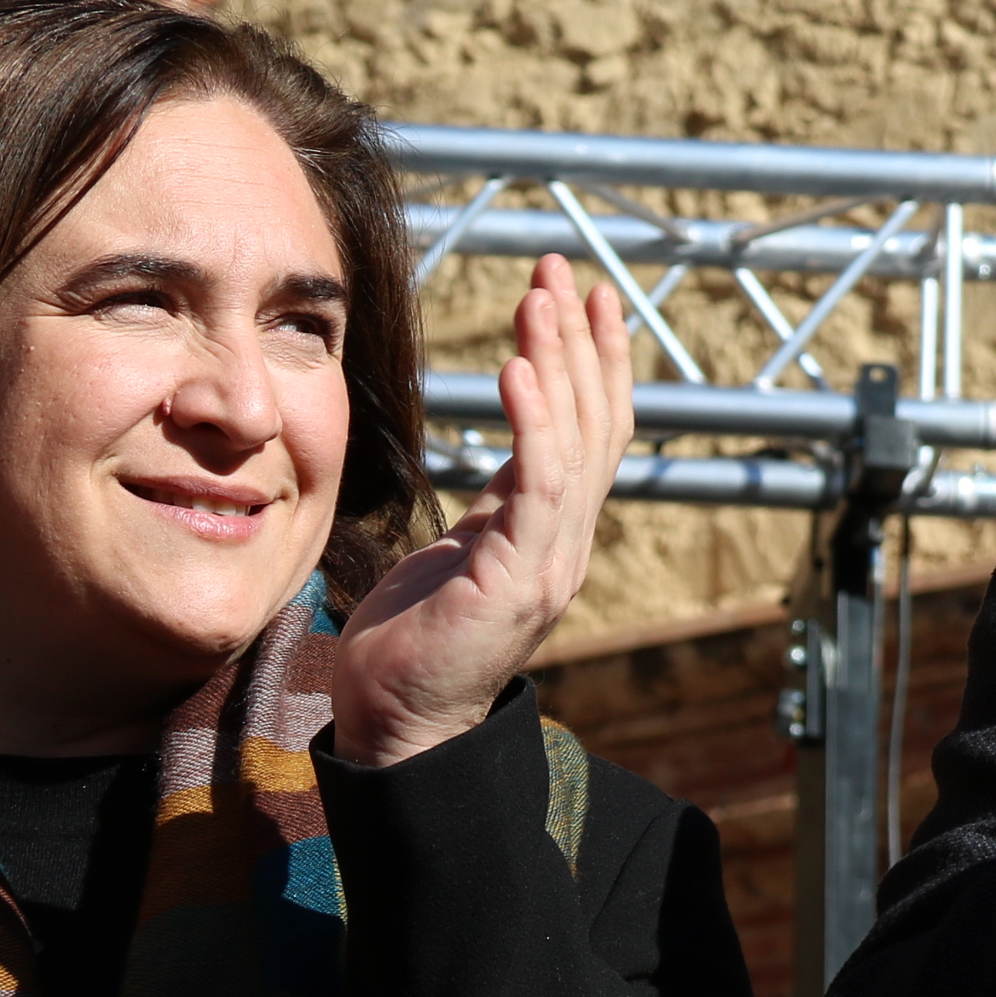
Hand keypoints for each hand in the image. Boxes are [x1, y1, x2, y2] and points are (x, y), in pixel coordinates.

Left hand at [331, 258, 637, 767]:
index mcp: (555, 536)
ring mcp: (550, 564)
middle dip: (581, 340)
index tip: (586, 296)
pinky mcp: (518, 580)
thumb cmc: (414, 645)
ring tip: (540, 297)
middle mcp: (567, 545)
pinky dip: (532, 425)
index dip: (598, 362)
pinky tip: (516, 370)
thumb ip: (494, 507)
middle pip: (594, 425)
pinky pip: (538, 489)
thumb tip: (505, 460)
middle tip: (560, 268)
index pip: (593, 434)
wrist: (397, 728)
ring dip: (559, 364)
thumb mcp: (462, 554)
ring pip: (573, 445)